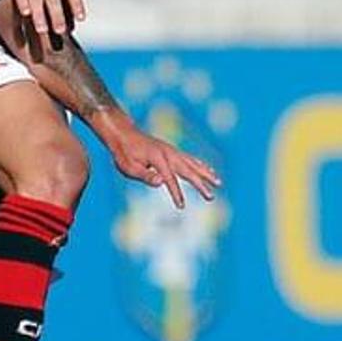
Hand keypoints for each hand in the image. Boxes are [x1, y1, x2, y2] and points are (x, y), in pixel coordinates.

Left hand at [103, 118, 220, 209]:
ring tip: (218, 183)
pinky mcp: (172, 150)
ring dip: (206, 173)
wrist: (122, 133)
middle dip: (200, 184)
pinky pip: (190, 159)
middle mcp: (168, 153)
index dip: (176, 193)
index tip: (181, 206)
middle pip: (188, 171)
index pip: (170, 179)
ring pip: (193, 163)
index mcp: (157, 158)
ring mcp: (171, 150)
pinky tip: (209, 171)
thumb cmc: (123, 153)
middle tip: (211, 197)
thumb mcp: (128, 167)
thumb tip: (161, 183)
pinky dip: (201, 165)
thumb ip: (144, 175)